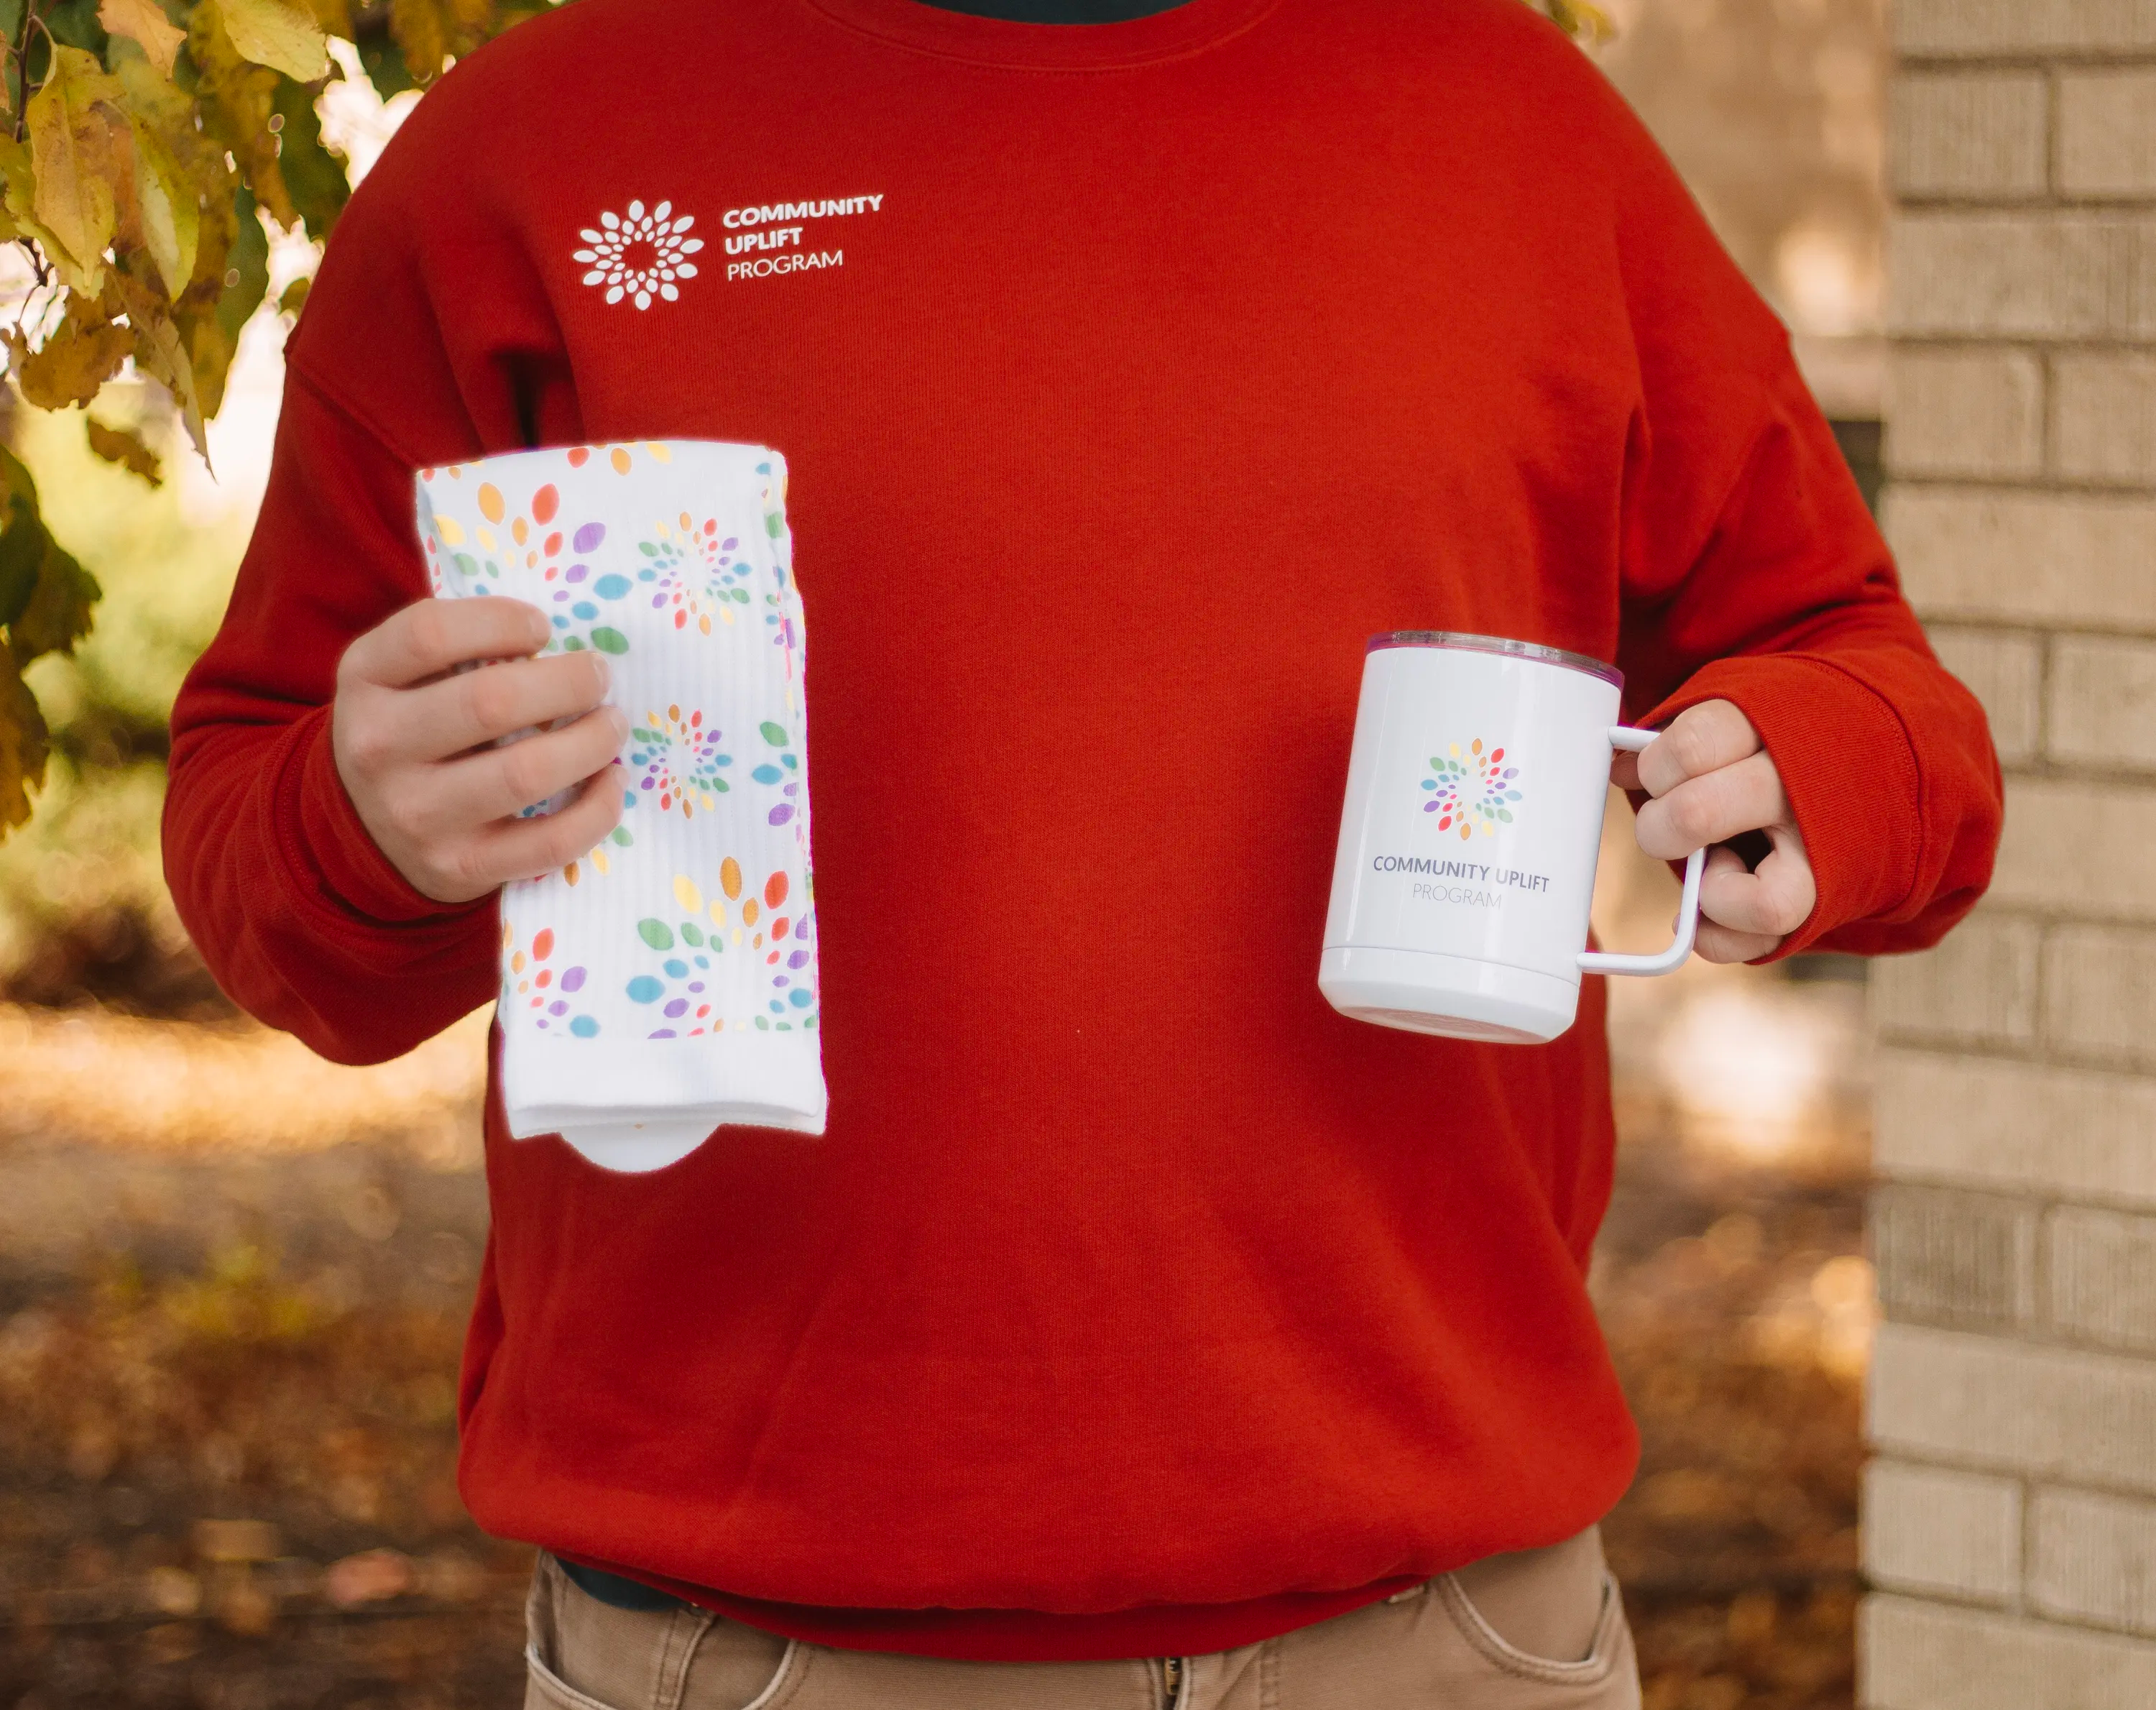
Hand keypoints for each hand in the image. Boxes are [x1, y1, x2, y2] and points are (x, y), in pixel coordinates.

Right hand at [333, 597, 627, 903]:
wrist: (362, 833)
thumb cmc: (408, 730)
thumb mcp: (399, 676)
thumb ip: (458, 648)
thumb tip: (561, 645)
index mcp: (365, 681)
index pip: (429, 634)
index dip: (500, 620)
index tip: (542, 629)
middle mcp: (379, 748)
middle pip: (490, 702)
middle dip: (568, 682)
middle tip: (598, 676)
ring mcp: (417, 815)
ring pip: (525, 773)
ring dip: (591, 742)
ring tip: (612, 724)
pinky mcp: (459, 868)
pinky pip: (549, 842)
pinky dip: (597, 810)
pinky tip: (612, 781)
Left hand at [1611, 699, 1815, 963]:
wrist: (1883, 757)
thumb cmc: (1783, 740)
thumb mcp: (1738, 718)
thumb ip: (1680, 737)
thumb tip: (1621, 767)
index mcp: (1774, 724)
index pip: (1693, 745)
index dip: (1656, 767)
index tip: (1659, 771)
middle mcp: (1805, 786)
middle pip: (1697, 815)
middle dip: (1660, 828)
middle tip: (1667, 823)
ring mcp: (1824, 847)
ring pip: (1761, 902)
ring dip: (1710, 891)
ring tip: (1713, 865)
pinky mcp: (1827, 896)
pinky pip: (1766, 934)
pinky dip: (1719, 934)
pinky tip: (1709, 906)